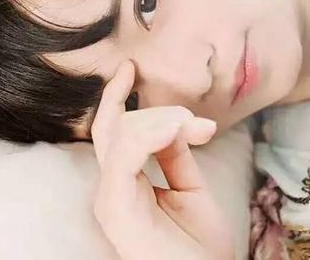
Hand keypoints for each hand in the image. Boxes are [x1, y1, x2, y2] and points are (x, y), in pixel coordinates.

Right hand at [91, 61, 234, 259]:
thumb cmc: (199, 246)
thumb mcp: (190, 188)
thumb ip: (175, 154)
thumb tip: (173, 122)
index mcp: (123, 184)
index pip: (110, 131)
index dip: (115, 97)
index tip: (130, 68)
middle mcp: (110, 190)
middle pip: (115, 126)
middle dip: (158, 112)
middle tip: (198, 124)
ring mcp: (111, 200)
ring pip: (121, 134)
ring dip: (163, 121)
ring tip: (198, 130)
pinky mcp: (118, 209)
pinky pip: (124, 156)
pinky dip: (152, 134)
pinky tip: (179, 129)